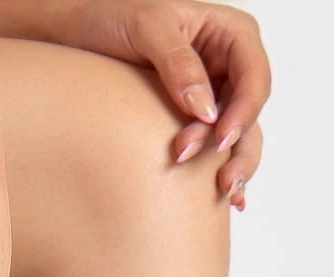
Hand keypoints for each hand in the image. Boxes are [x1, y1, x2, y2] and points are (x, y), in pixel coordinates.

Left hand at [37, 0, 269, 208]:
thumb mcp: (146, 27)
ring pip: (240, 136)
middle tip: (218, 180)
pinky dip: (220, 172)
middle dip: (235, 147)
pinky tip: (227, 201)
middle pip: (249, 113)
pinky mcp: (197, 121)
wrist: (79, 36)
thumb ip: (178, 63)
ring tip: (222, 193)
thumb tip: (206, 110)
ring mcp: (215, 96)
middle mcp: (229, 66)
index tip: (219, 138)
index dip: (244, 111)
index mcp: (230, 33)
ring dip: (232, 166)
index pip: (254, 77)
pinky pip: (217, 149)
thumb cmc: (111, 17)